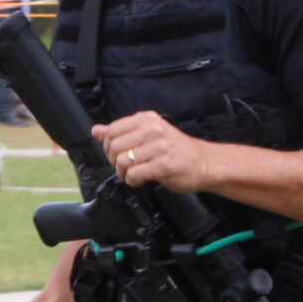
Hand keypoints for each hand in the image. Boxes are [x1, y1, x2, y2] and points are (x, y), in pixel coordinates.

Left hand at [94, 110, 216, 191]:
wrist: (206, 163)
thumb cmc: (177, 150)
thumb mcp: (149, 134)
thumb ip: (122, 132)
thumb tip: (96, 130)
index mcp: (147, 119)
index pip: (112, 130)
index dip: (108, 146)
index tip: (116, 154)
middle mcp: (152, 130)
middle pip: (114, 147)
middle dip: (114, 162)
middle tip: (125, 168)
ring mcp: (158, 147)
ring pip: (122, 161)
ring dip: (123, 173)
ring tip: (133, 175)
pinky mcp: (163, 165)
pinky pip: (134, 175)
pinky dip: (133, 181)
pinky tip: (140, 180)